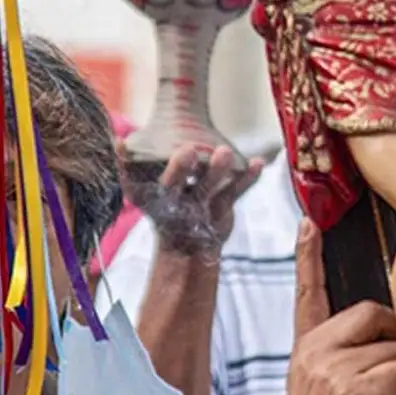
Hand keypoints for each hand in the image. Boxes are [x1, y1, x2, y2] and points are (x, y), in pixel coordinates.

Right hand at [119, 142, 262, 254]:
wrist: (187, 250)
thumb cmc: (167, 204)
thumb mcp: (150, 188)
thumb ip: (143, 162)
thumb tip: (131, 132)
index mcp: (145, 196)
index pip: (131, 180)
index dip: (125, 163)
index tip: (123, 143)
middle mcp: (169, 203)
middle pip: (171, 185)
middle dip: (178, 168)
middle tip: (185, 150)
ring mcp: (196, 209)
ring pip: (206, 189)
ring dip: (216, 170)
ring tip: (224, 151)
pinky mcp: (220, 212)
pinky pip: (234, 193)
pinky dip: (247, 178)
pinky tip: (259, 162)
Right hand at [277, 218, 395, 394]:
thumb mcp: (325, 394)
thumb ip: (348, 363)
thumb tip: (395, 346)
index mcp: (306, 349)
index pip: (307, 294)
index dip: (309, 258)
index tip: (309, 223)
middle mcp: (314, 352)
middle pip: (374, 313)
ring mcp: (332, 369)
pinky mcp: (353, 391)